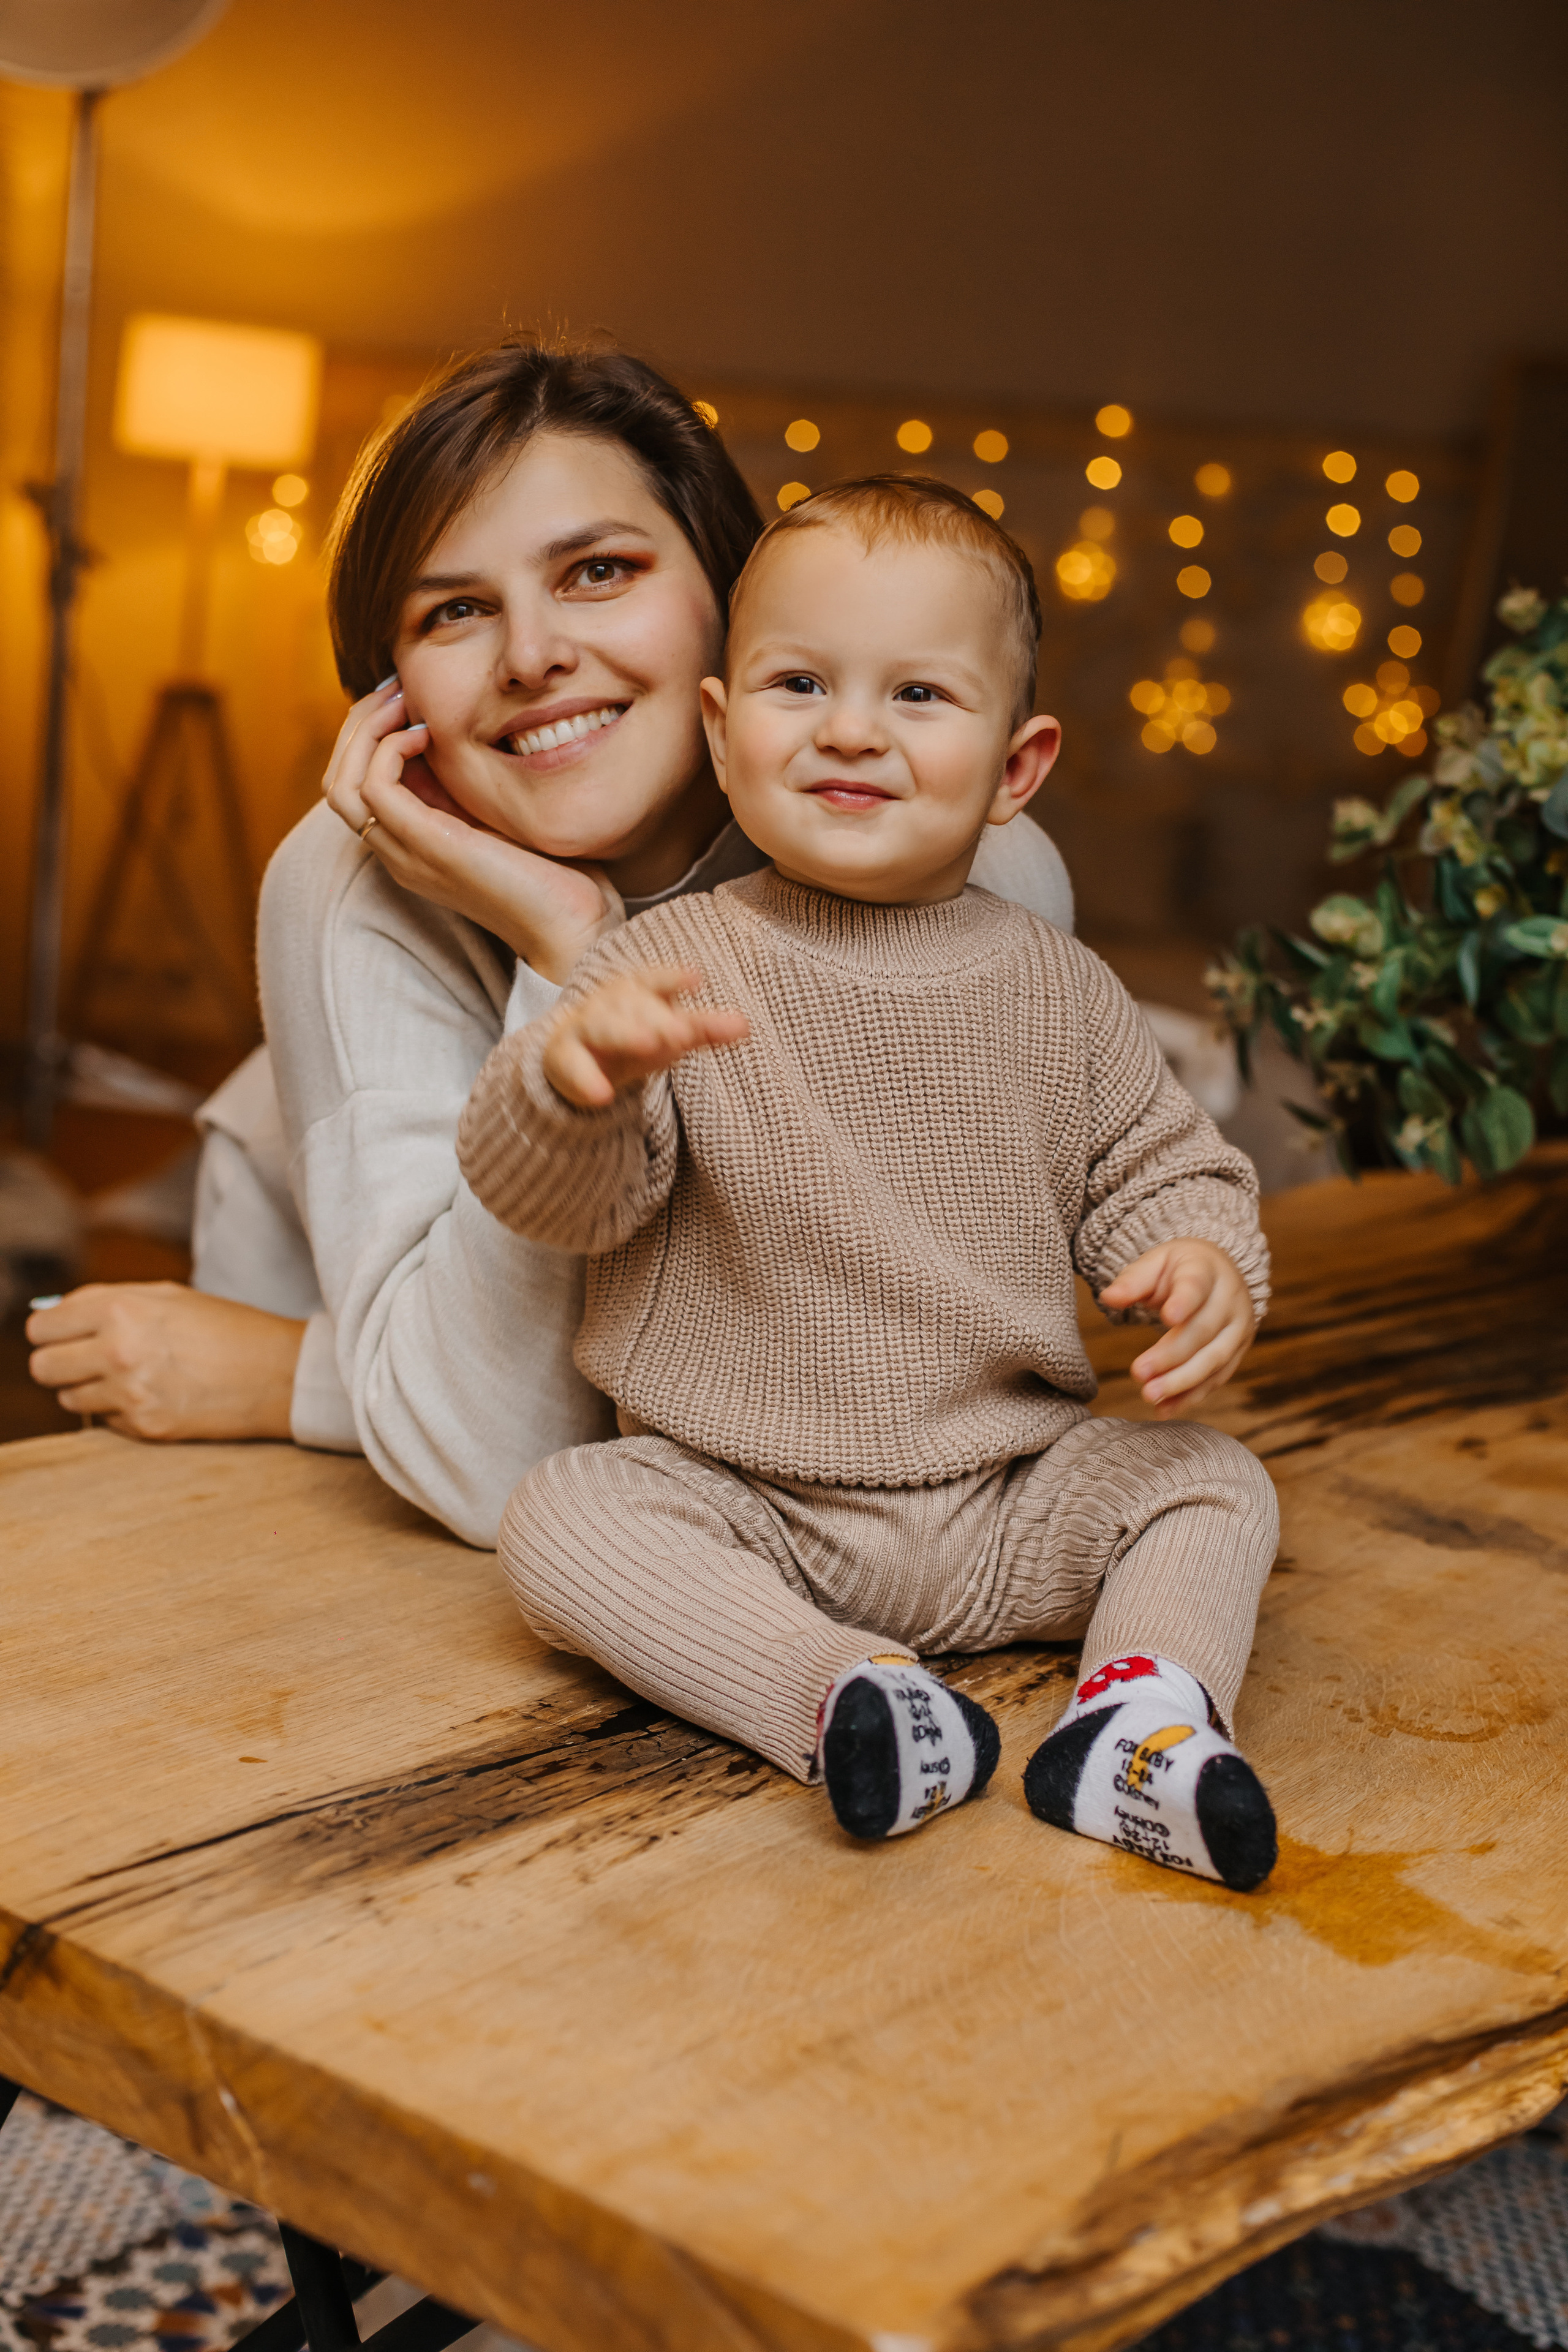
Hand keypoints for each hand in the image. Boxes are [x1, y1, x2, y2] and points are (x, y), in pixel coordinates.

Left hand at [26, 1284, 305, 1441]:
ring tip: (128, 1377)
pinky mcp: (144, 1428)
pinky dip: (119, 1410)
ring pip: (68, 1399)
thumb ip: (106, 1301)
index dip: (51, 1330)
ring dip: (88, 1389)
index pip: (41, 1327)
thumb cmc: (227, 1327)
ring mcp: (129, 1394)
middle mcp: (117, 1352)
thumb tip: (53, 1315)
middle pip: (43, 1367)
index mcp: (120, 1309)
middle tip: (86, 1358)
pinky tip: (154, 1395)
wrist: (278, 1374)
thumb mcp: (167, 1296)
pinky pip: (103, 1421)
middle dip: (60, 1362)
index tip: (64, 1334)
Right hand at [323, 679, 622, 983]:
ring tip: (404, 701)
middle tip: (396, 688)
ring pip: (341, 785)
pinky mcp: (428, 847)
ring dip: (365, 731)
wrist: (576, 928)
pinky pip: (375, 789)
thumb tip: (459, 735)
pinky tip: (428, 733)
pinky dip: (391, 750)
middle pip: (337, 782)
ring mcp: (408, 854)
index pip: (357, 785)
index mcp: (414, 846)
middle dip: (359, 725)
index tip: (406, 696)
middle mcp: (400, 853)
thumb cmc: (557, 876)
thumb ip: (473, 787)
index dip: (370, 734)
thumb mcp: (503, 817)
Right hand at [543, 967, 749, 1106]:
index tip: (696, 979)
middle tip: (684, 1033)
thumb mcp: (669, 1033)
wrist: (574, 1052)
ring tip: (649, 1045)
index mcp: (635, 990)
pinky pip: (573, 1067)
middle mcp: (608, 1004)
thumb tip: (746, 1026)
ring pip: (603, 1028)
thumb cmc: (632, 1035)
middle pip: (634, 1007)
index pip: (655, 981)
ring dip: (625, 1034)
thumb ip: (704, 1029)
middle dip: (659, 1018)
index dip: (673, 979)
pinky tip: (601, 1096)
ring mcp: (584, 1029)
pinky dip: (585, 1080)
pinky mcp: (564, 1058)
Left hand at [1100, 1239, 1255, 1414]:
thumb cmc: (1178, 1268)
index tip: (1167, 1317)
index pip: (1196, 1287)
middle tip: (1138, 1373)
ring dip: (1182, 1382)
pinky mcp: (1237, 1352)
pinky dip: (1191, 1396)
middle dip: (1171, 1355)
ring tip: (1149, 1395)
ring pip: (1213, 1359)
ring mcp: (1238, 1328)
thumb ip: (1133, 1281)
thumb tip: (1108, 1297)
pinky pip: (1217, 1378)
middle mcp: (1229, 1300)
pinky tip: (1165, 1408)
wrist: (1218, 1272)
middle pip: (1203, 1331)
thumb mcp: (1155, 1263)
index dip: (1184, 1302)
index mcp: (1206, 1270)